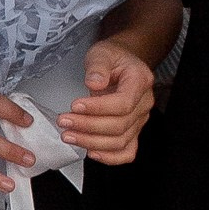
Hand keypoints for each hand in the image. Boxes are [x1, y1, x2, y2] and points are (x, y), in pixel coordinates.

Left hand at [58, 35, 155, 168]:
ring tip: (69, 135)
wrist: (123, 63)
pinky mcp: (133, 131)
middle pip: (120, 125)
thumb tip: (94, 83)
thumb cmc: (112, 58)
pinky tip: (90, 151)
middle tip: (64, 121)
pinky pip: (127, 152)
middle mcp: (144, 103)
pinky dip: (110, 157)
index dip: (98, 108)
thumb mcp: (102, 52)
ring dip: (92, 142)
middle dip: (88, 126)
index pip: (123, 103)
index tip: (75, 105)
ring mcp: (140, 120)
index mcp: (140, 81)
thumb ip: (98, 66)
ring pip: (121, 141)